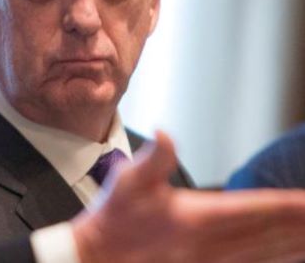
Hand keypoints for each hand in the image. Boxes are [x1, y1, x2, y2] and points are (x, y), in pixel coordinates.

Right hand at [72, 131, 304, 262]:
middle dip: (299, 224)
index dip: (287, 205)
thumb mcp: (128, 181)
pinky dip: (276, 258)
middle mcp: (211, 244)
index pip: (255, 209)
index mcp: (197, 218)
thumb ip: (154, 158)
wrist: (98, 257)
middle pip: (269, 233)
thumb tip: (165, 132)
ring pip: (266, 252)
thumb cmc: (114, 218)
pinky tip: (289, 254)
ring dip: (294, 243)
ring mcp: (211, 261)